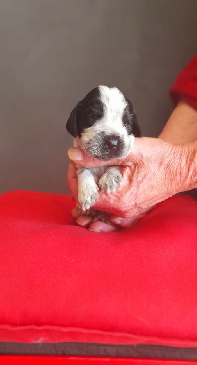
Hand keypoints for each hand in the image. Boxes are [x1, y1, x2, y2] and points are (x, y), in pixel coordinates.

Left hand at [67, 137, 195, 231]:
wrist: (183, 168)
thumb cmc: (161, 159)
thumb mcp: (129, 151)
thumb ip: (99, 156)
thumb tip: (74, 156)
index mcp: (118, 198)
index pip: (81, 194)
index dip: (74, 176)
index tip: (77, 162)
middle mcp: (121, 210)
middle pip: (88, 200)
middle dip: (81, 181)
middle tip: (84, 163)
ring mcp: (127, 212)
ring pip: (98, 204)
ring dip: (91, 188)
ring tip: (93, 171)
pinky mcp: (132, 210)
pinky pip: (109, 208)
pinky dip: (102, 196)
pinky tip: (103, 183)